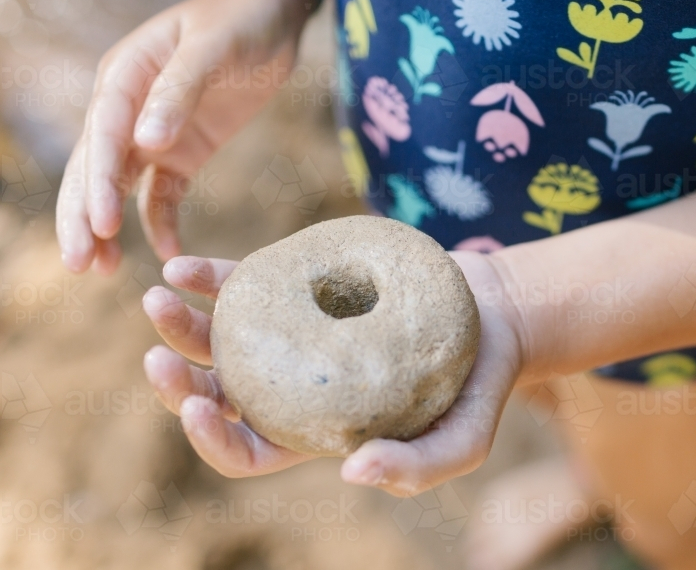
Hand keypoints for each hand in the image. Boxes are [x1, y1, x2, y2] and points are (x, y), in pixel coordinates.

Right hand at [57, 0, 310, 274]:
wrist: (272, 14)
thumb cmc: (240, 18)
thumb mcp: (212, 47)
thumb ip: (179, 91)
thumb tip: (145, 140)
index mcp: (124, 76)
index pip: (103, 134)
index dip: (99, 181)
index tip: (100, 223)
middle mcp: (128, 107)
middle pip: (96, 168)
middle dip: (84, 216)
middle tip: (80, 265)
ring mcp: (154, 133)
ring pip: (120, 186)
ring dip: (108, 226)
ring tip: (101, 271)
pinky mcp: (183, 151)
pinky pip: (162, 193)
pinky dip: (160, 222)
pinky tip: (166, 253)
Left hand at [143, 251, 524, 495]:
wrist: (494, 317)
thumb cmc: (478, 387)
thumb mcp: (462, 442)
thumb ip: (416, 469)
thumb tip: (350, 472)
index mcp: (316, 432)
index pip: (247, 451)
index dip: (213, 441)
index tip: (197, 411)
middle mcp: (294, 388)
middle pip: (219, 396)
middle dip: (177, 384)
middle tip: (157, 360)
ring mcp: (294, 335)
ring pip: (220, 340)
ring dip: (179, 326)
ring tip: (157, 298)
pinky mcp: (303, 287)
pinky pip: (246, 284)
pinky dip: (209, 278)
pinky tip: (182, 266)